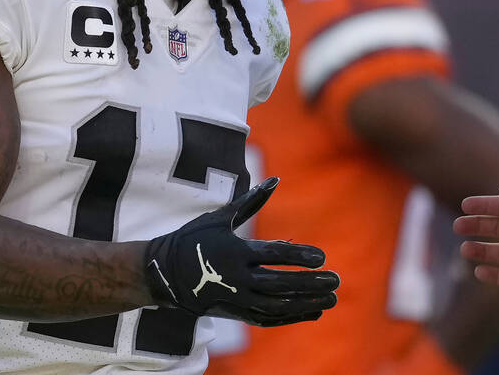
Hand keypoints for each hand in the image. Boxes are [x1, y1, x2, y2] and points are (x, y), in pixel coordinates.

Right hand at [144, 177, 338, 324]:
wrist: (162, 274)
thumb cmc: (193, 239)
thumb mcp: (220, 217)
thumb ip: (251, 201)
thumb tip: (275, 179)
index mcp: (234, 252)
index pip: (273, 256)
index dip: (298, 257)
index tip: (322, 258)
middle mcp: (236, 278)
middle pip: (279, 284)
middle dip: (310, 284)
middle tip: (336, 280)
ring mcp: (235, 298)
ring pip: (276, 305)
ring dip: (306, 303)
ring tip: (332, 300)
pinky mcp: (234, 312)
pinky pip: (267, 318)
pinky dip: (291, 316)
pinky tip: (312, 311)